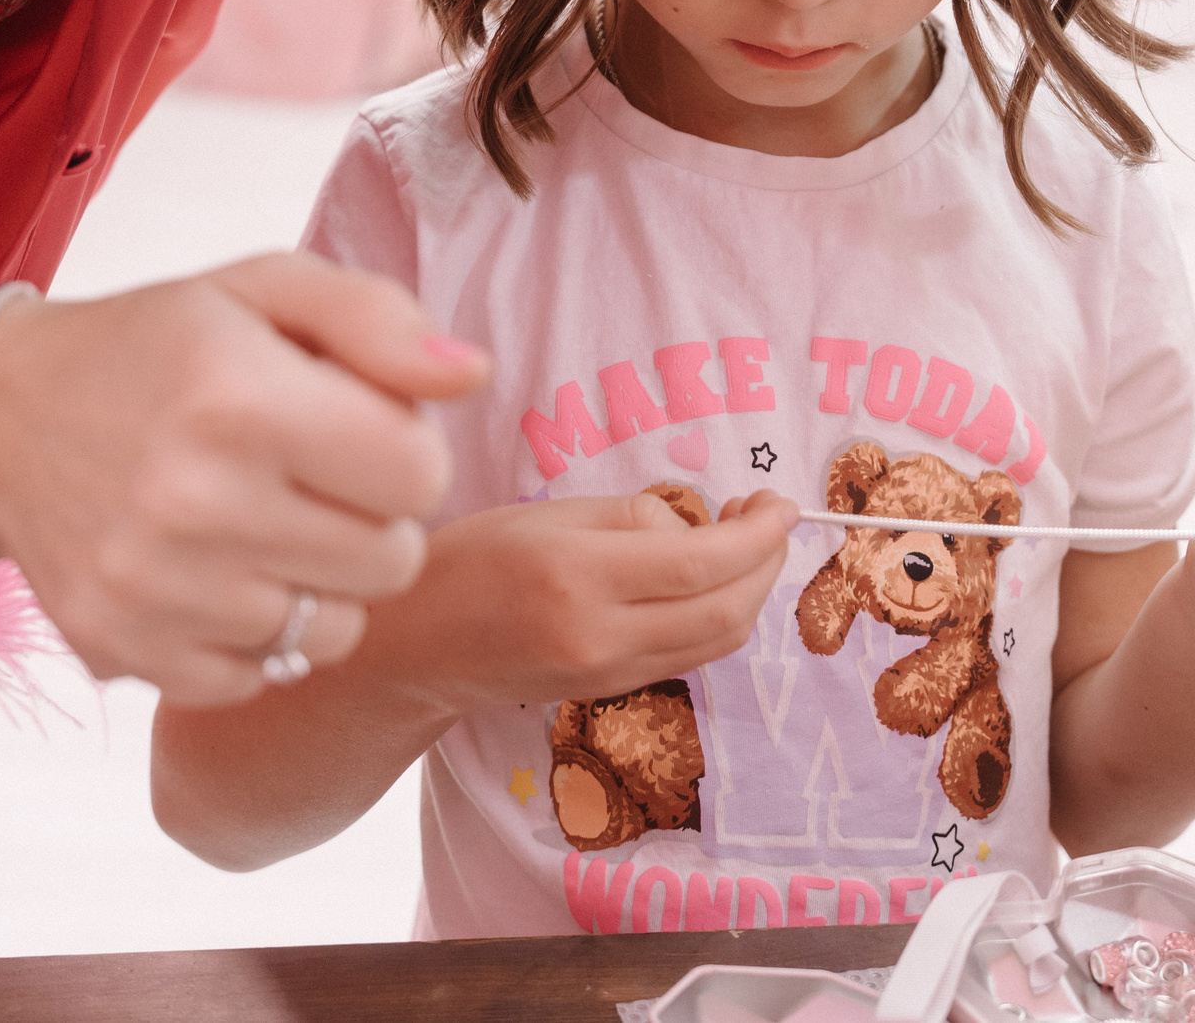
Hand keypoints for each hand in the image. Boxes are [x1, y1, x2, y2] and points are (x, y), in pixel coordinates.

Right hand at [0, 252, 486, 705]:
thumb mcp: (265, 288)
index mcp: (239, 399)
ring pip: (335, 631)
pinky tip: (217, 573)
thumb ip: (378, 319)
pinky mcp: (124, 651)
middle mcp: (194, 502)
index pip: (422, 475)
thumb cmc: (160, 345)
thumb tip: (470, 375)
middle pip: (391, 561)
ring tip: (265, 524)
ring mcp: (154, 590)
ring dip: (320, 583)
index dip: (408, 450)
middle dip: (373, 518)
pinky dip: (254, 635)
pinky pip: (260, 677)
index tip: (357, 430)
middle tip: (313, 479)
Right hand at [384, 489, 798, 714]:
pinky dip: (718, 616)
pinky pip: (689, 655)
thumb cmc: (472, 559)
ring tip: (745, 543)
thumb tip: (701, 528)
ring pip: (717, 641)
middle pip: (726, 611)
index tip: (781, 501)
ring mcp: (606, 674)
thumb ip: (632, 518)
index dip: (759, 534)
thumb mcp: (548, 514)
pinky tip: (708, 581)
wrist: (414, 644)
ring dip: (751, 592)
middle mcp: (600, 636)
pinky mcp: (608, 692)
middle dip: (768, 563)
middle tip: (770, 518)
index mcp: (579, 577)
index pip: (702, 563)